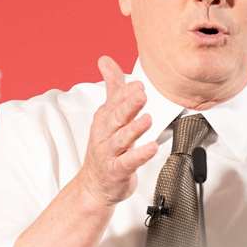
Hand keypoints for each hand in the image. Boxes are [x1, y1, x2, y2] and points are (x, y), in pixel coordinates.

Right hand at [77, 57, 157, 204]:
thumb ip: (112, 88)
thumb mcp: (107, 115)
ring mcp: (110, 153)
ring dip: (134, 129)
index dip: (126, 93)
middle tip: (141, 94)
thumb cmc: (104, 148)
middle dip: (128, 105)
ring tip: (147, 119)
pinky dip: (140, 155)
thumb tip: (105, 60)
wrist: (95, 185)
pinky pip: (128, 162)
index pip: (114, 102)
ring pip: (121, 139)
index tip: (139, 83)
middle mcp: (105, 134)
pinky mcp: (117, 171)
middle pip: (116, 117)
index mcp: (104, 118)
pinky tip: (152, 148)